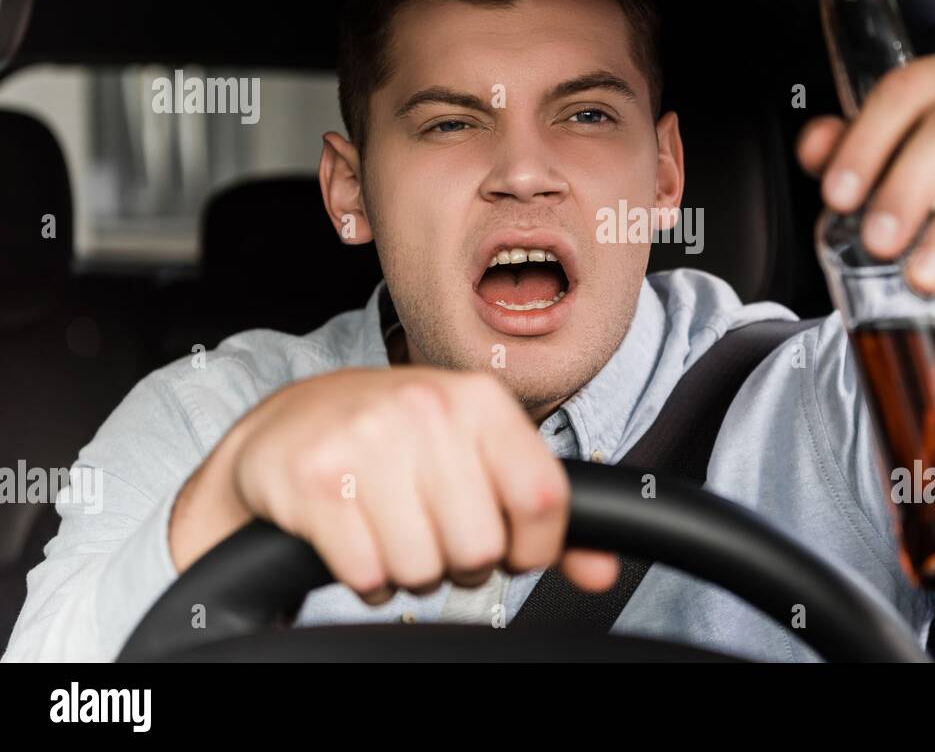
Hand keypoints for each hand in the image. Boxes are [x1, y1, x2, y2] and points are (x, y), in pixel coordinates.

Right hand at [170, 367, 618, 602]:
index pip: (543, 499)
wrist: (289, 425)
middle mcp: (428, 408)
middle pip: (481, 546)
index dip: (531, 547)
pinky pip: (368, 575)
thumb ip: (543, 512)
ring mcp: (367, 440)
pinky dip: (366, 577)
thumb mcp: (477, 454)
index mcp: (480, 400)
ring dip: (410, 571)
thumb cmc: (399, 444)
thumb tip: (603, 572)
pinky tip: (358, 539)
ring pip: (424, 569)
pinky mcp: (315, 480)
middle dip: (459, 561)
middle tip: (433, 531)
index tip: (507, 545)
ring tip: (393, 530)